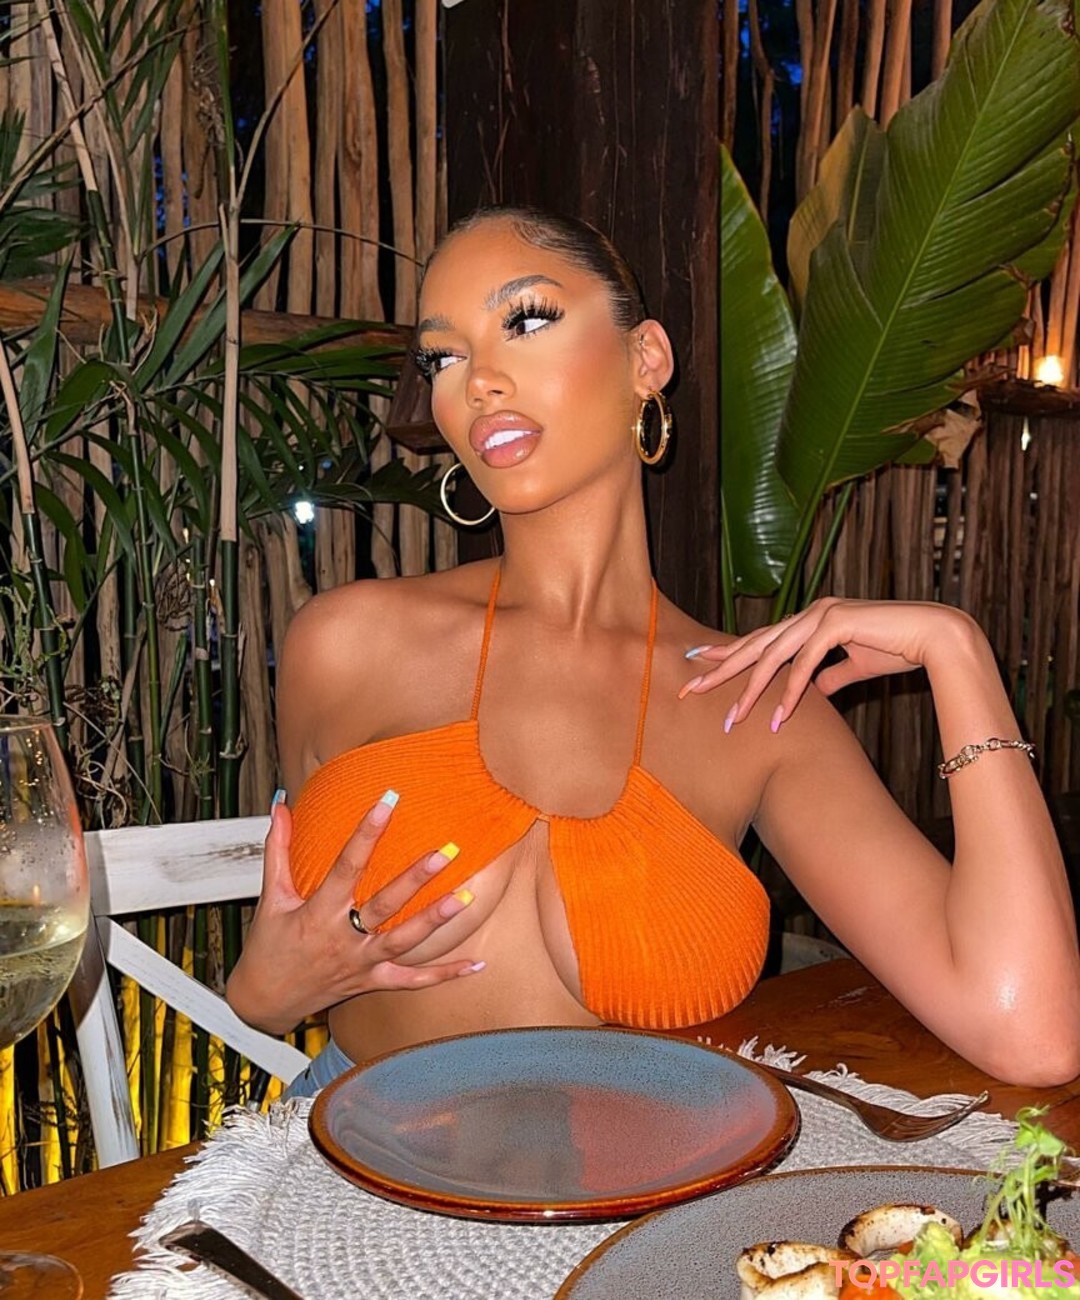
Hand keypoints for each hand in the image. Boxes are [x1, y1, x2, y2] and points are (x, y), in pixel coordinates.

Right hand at [225, 793, 483, 1034]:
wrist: (264, 1001)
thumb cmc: (268, 946)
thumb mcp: (270, 897)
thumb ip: (278, 850)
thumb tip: (281, 807)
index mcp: (318, 912)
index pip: (346, 867)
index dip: (366, 834)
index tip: (386, 803)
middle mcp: (343, 938)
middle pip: (384, 906)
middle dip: (415, 879)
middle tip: (444, 853)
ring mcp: (361, 962)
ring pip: (403, 942)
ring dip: (435, 920)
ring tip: (466, 898)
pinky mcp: (371, 980)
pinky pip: (411, 980)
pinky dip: (443, 975)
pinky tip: (475, 964)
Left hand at [679, 598, 976, 729]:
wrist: (937, 636)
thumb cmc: (899, 648)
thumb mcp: (855, 667)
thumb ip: (831, 676)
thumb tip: (814, 694)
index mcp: (811, 618)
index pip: (761, 637)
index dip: (728, 650)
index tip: (698, 662)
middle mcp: (811, 612)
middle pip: (756, 644)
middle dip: (722, 668)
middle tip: (691, 689)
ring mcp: (823, 614)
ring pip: (774, 655)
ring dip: (752, 690)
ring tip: (732, 719)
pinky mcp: (838, 624)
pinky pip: (805, 664)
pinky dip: (789, 691)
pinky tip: (777, 717)